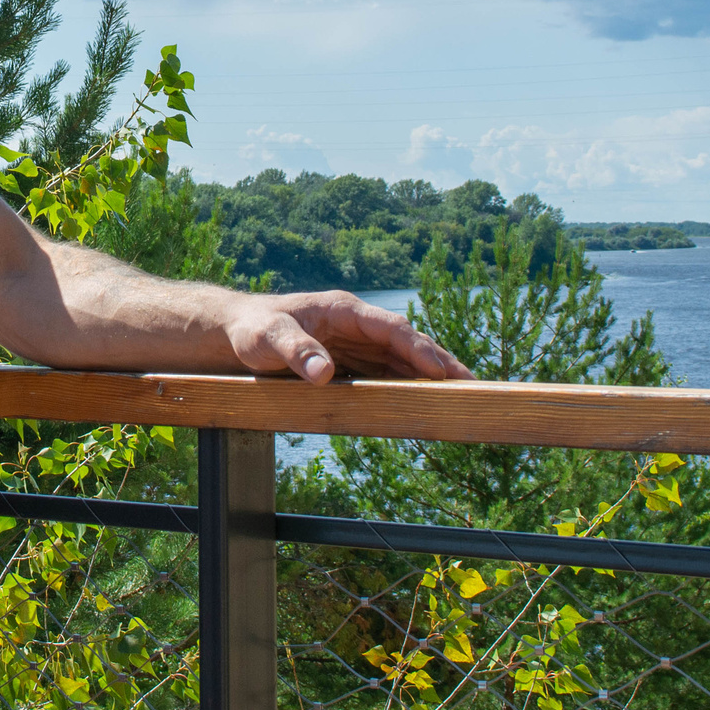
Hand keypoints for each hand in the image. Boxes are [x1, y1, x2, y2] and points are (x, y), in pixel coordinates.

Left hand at [222, 290, 472, 383]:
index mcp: (344, 310)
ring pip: (401, 358)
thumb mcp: (267, 340)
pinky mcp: (351, 359)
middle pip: (406, 342)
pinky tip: (425, 399)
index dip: (418, 349)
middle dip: (439, 362)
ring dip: (430, 374)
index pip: (391, 328)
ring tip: (463, 394)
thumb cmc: (252, 330)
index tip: (442, 369)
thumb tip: (325, 374)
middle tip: (471, 383)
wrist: (237, 331)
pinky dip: (408, 383)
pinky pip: (385, 371)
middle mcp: (357, 324)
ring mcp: (356, 342)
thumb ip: (295, 352)